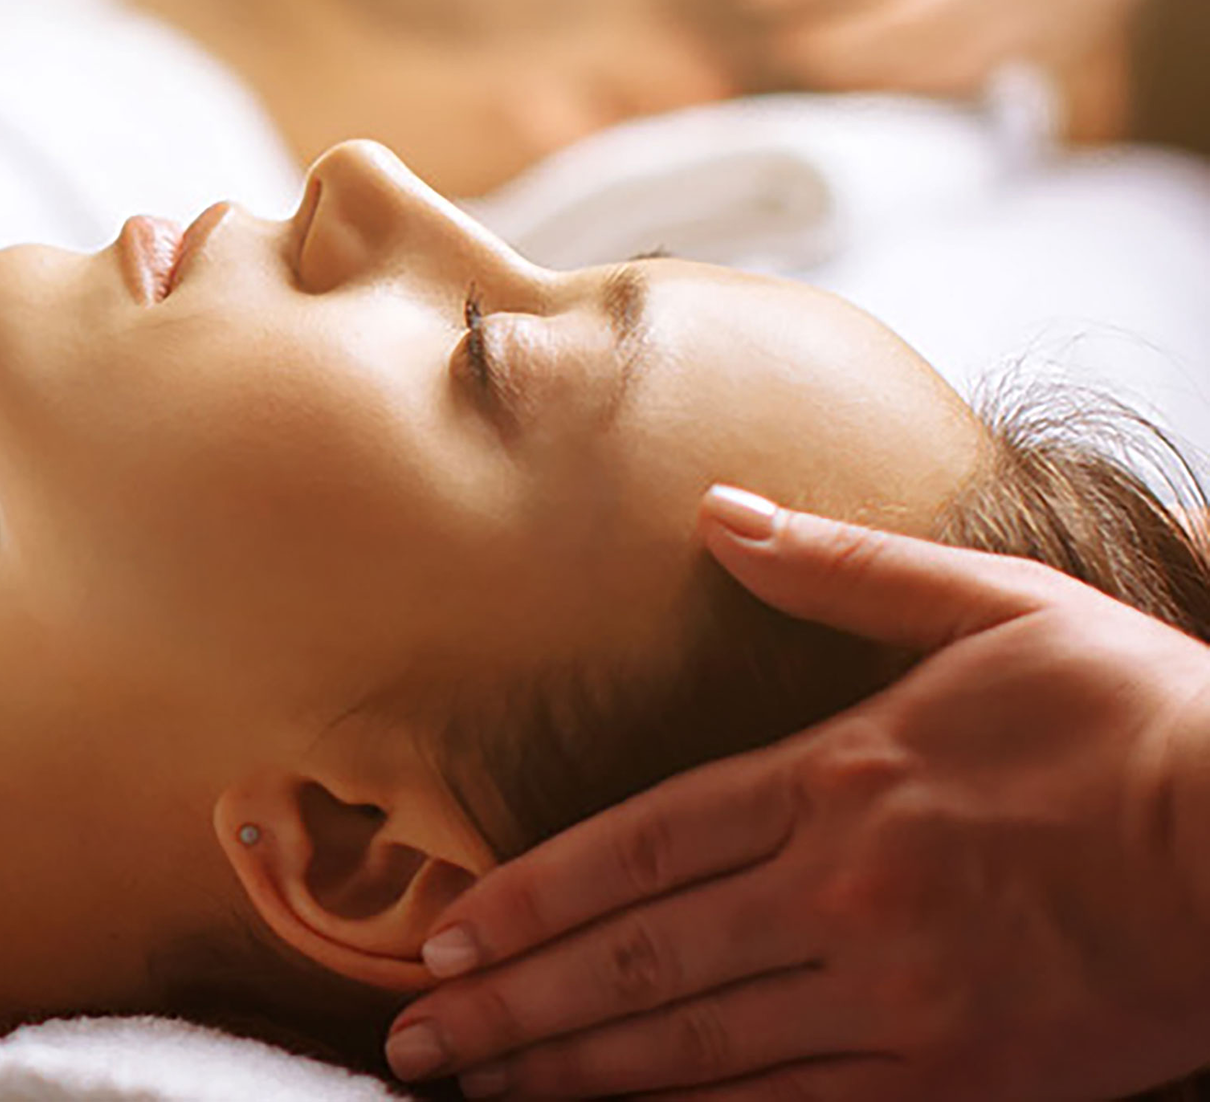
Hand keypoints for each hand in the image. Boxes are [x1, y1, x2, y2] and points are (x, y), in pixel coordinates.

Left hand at [386, 487, 1209, 1099]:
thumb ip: (839, 572)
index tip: (448, 935)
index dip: (529, 896)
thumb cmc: (1134, 717)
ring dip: (577, 1071)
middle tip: (421, 1038)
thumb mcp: (990, 607)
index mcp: (834, 776)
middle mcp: (841, 891)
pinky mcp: (956, 1076)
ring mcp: (894, 993)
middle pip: (639, 958)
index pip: (635, 846)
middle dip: (516, 1003)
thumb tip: (721, 511)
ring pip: (697, 1046)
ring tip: (484, 1089)